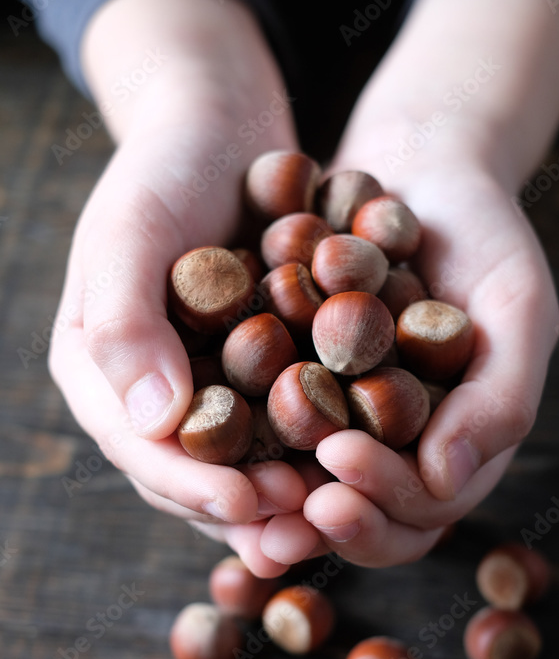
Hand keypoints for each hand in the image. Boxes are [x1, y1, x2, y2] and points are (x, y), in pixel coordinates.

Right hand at [48, 0, 308, 556]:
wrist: (220, 123)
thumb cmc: (164, 167)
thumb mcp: (130, 231)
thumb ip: (123, 323)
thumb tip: (152, 420)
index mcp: (100, 373)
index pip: (140, 450)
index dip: (192, 486)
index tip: (248, 507)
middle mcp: (150, 395)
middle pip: (194, 475)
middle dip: (248, 512)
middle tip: (303, 536)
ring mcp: (207, 388)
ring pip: (243, 465)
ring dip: (288, 500)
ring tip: (334, 518)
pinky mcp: (258, 376)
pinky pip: (285, 429)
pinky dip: (316, 453)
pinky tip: (358, 470)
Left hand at [287, 0, 558, 568]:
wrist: (419, 165)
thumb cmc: (485, 233)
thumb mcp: (516, 305)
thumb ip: (500, 397)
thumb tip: (445, 478)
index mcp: (455, 449)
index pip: (423, 509)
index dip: (383, 500)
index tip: (339, 462)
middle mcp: (396, 451)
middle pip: (360, 518)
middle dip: (322, 517)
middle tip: (277, 504)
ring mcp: (342, 424)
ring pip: (304, 492)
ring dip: (270, 503)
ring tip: (233, 493)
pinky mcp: (290, 390)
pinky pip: (259, 432)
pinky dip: (236, 443)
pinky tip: (196, 435)